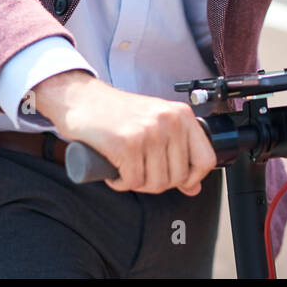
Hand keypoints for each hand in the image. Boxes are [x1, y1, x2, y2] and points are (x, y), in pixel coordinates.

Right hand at [34, 70, 215, 196]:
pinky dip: (121, 183)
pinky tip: (115, 171)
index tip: (176, 180)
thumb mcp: (155, 125)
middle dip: (157, 183)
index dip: (192, 178)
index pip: (206, 159)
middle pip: (178, 177)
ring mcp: (149, 132)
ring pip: (156, 183)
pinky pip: (133, 182)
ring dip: (138, 183)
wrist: (80, 99)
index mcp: (182, 115)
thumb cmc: (117, 113)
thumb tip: (194, 187)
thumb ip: (178, 151)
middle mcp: (169, 121)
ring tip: (126, 168)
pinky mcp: (127, 144)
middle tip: (139, 171)